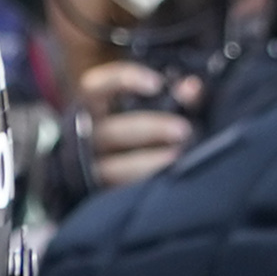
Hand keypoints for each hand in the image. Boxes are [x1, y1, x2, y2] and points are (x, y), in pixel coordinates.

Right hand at [76, 56, 197, 191]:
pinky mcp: (97, 195)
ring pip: (112, 169)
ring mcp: (88, 170)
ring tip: (177, 158)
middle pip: (111, 131)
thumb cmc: (134, 134)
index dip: (123, 81)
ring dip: (147, 162)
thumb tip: (193, 87)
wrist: (99, 176)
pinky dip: (142, 184)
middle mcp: (83, 138)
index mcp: (90, 109)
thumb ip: (173, 96)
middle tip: (184, 130)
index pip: (95, 87)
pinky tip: (163, 180)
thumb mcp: (148, 109)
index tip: (156, 84)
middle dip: (150, 128)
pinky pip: (117, 193)